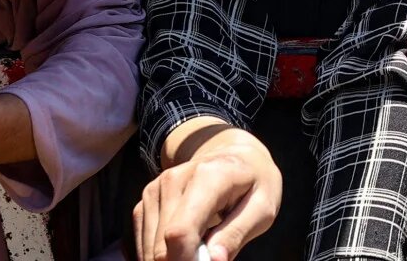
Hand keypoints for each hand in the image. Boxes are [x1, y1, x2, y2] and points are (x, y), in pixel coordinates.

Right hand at [136, 126, 280, 260]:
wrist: (234, 156)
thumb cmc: (253, 183)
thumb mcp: (262, 208)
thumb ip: (237, 234)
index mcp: (207, 178)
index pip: (180, 232)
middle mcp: (173, 181)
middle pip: (160, 246)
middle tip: (209, 258)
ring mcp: (155, 190)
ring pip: (148, 249)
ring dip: (172, 259)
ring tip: (201, 250)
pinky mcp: (146, 201)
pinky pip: (143, 243)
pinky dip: (161, 254)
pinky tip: (185, 247)